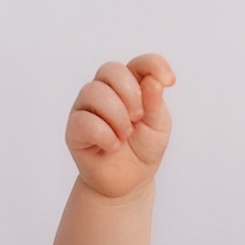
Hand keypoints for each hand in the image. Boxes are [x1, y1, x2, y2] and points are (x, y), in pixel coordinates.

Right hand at [65, 55, 175, 198]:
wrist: (129, 181)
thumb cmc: (143, 149)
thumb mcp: (158, 126)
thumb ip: (155, 102)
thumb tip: (153, 81)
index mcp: (130, 85)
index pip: (139, 63)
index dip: (154, 65)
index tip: (170, 82)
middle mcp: (105, 90)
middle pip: (111, 69)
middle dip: (130, 94)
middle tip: (138, 117)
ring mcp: (86, 107)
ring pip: (95, 92)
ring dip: (117, 116)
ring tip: (126, 135)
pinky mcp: (74, 128)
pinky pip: (84, 120)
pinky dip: (105, 135)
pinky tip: (113, 146)